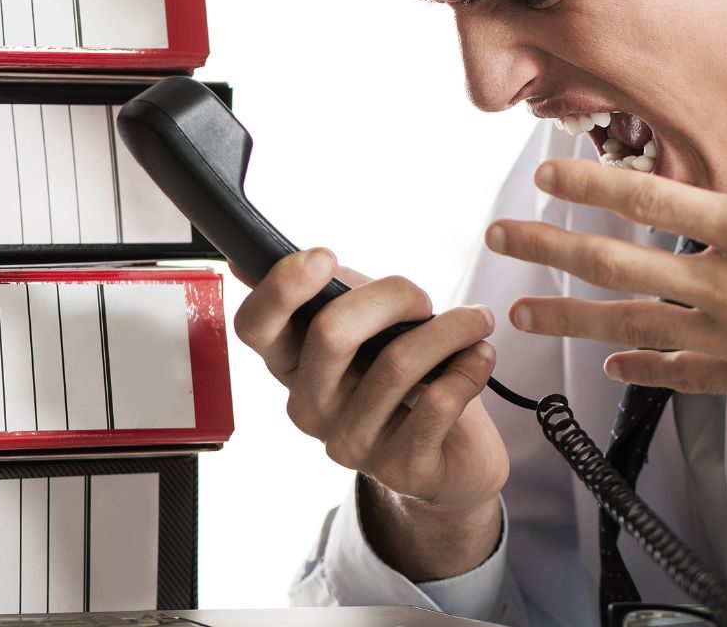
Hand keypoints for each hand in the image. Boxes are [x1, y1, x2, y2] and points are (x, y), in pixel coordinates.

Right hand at [230, 249, 507, 576]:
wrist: (456, 451)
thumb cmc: (407, 374)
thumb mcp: (368, 325)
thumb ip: (328, 291)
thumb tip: (245, 259)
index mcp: (291, 364)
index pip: (255, 326)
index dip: (282, 287)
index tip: (325, 257)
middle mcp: (310, 408)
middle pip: (332, 333)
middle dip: (393, 296)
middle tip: (426, 300)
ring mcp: (351, 444)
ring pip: (397, 364)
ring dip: (450, 329)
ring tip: (477, 321)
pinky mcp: (401, 469)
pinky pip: (437, 403)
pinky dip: (469, 368)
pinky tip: (481, 357)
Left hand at [490, 5, 726, 452]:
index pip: (652, 199)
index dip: (592, 181)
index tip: (543, 172)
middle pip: (619, 266)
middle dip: (551, 249)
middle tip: (498, 239)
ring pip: (634, 327)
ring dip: (572, 317)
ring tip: (521, 312)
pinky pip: (685, 374)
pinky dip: (645, 369)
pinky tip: (612, 368)